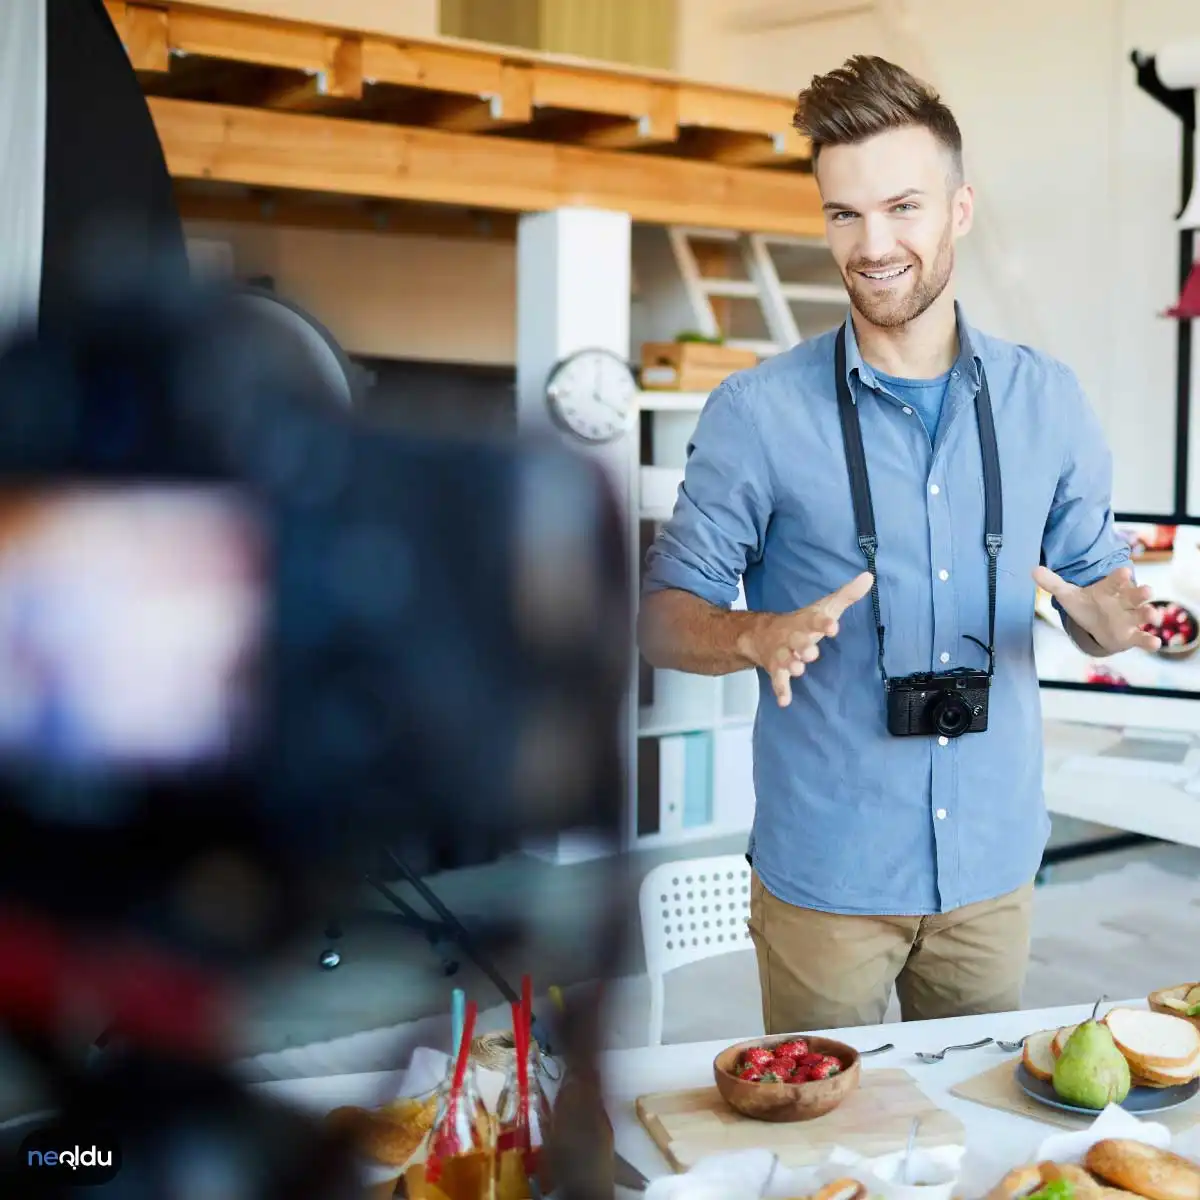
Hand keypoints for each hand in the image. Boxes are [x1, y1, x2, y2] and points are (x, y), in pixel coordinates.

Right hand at [741, 572, 873, 706]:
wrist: (761, 634)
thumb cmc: (801, 622)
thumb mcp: (823, 608)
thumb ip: (847, 595)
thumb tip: (869, 576)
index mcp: (805, 622)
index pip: (814, 620)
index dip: (823, 624)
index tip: (832, 627)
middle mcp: (792, 637)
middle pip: (796, 641)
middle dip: (803, 646)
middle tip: (811, 652)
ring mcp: (782, 654)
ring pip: (785, 660)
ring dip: (791, 665)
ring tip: (798, 670)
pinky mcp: (776, 670)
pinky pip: (778, 681)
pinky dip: (780, 690)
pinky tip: (784, 701)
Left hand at [1032, 564, 1160, 653]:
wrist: (1097, 626)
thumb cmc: (1086, 606)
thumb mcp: (1068, 595)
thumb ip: (1053, 583)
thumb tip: (1033, 569)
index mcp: (1108, 589)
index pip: (1114, 581)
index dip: (1119, 577)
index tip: (1124, 572)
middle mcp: (1123, 602)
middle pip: (1134, 596)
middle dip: (1141, 593)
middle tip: (1147, 590)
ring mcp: (1129, 619)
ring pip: (1142, 615)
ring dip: (1149, 614)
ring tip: (1153, 616)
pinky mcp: (1132, 636)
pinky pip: (1142, 638)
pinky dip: (1149, 641)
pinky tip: (1155, 643)